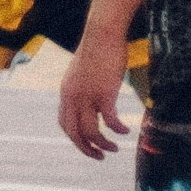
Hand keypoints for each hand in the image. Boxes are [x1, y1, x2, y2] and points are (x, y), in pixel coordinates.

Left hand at [57, 37, 131, 159]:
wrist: (102, 33)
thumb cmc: (97, 50)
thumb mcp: (83, 72)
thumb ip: (83, 88)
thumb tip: (93, 100)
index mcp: (66, 93)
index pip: (64, 123)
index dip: (75, 138)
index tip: (87, 145)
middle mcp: (73, 97)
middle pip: (75, 133)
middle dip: (86, 149)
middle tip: (99, 157)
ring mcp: (88, 96)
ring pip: (91, 132)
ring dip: (103, 144)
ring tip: (114, 149)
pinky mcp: (105, 94)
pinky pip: (110, 120)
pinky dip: (117, 129)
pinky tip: (126, 131)